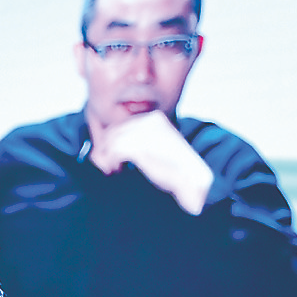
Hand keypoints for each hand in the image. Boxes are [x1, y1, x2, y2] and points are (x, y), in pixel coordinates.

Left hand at [91, 111, 213, 213]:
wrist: (192, 178)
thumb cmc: (173, 168)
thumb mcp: (153, 147)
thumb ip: (136, 141)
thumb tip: (109, 146)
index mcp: (154, 118)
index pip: (120, 125)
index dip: (109, 141)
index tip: (110, 158)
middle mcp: (149, 121)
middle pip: (112, 131)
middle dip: (104, 149)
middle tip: (108, 166)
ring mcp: (146, 133)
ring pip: (111, 141)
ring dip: (106, 157)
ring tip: (112, 170)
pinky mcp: (141, 146)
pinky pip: (114, 151)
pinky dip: (110, 161)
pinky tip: (116, 170)